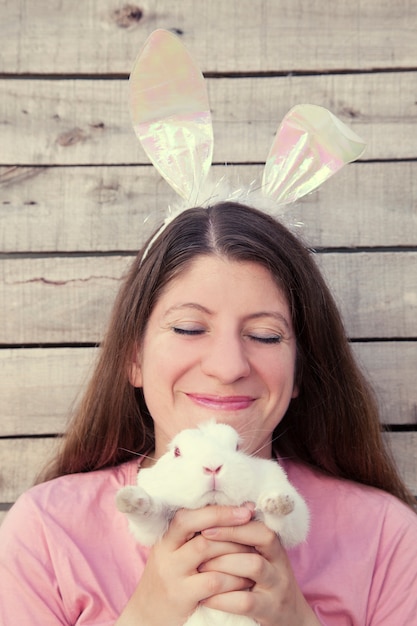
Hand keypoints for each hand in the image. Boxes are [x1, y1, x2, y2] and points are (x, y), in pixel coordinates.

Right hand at [115, 504, 253, 625]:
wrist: (147, 618)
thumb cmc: (169, 581)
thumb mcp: (174, 555)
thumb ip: (195, 537)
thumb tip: (234, 513)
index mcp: (165, 539)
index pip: (188, 515)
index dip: (218, 511)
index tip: (245, 510)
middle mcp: (165, 554)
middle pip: (199, 530)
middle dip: (231, 527)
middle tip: (253, 526)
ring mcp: (172, 575)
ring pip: (207, 550)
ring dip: (234, 550)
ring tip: (254, 552)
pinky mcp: (181, 597)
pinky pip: (213, 582)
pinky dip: (233, 579)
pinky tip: (246, 580)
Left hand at [199, 519, 320, 625]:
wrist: (291, 620)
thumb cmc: (265, 583)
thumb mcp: (260, 559)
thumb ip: (242, 541)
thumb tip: (213, 517)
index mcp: (274, 547)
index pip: (258, 524)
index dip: (233, 523)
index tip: (206, 525)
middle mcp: (280, 563)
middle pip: (261, 538)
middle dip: (227, 537)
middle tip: (198, 543)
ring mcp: (278, 587)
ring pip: (254, 565)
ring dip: (224, 563)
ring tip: (200, 567)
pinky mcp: (271, 611)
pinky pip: (245, 601)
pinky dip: (222, 598)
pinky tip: (205, 597)